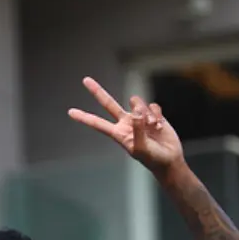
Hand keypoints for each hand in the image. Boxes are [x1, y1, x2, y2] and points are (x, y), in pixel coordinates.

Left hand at [68, 77, 183, 174]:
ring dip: (146, 113)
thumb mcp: (141, 148)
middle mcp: (125, 123)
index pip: (97, 123)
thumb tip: (137, 113)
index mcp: (118, 133)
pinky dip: (157, 114)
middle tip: (85, 80)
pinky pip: (152, 106)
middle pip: (108, 104)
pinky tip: (159, 126)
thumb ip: (137, 130)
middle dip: (97, 92)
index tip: (70, 112)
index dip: (84, 117)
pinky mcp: (152, 114)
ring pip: (136, 102)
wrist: (168, 159)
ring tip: (153, 127)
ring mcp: (139, 117)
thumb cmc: (152, 158)